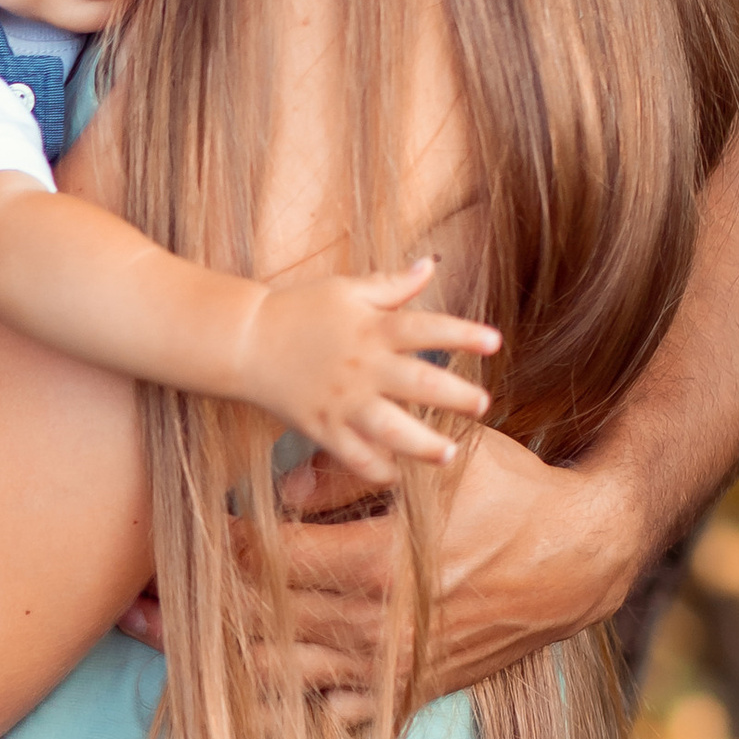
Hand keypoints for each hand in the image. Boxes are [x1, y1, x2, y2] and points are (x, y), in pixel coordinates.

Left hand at [118, 422, 631, 720]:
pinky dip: (281, 708)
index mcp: (373, 568)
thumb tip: (272, 487)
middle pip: (254, 629)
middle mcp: (375, 630)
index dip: (206, 555)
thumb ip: (345, 470)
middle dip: (187, 619)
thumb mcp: (435, 459)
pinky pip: (330, 716)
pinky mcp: (410, 693)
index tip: (164, 543)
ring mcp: (391, 670)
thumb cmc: (509, 491)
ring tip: (155, 652)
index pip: (262, 568)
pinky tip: (232, 700)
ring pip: (281, 680)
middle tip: (128, 608)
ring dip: (215, 667)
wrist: (583, 557)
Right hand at [238, 259, 498, 481]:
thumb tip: (430, 264)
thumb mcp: (346, 289)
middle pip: (417, 383)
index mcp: (371, 328)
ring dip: (422, 444)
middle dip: (454, 395)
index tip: (494, 342)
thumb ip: (392, 284)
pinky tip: (396, 474)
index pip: (425, 328)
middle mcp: (361, 366)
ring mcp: (341, 401)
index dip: (462, 334)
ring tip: (449, 455)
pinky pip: (351, 455)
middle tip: (482, 404)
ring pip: (388, 428)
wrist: (244, 340)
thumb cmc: (298, 309)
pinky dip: (374, 468)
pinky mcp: (320, 426)